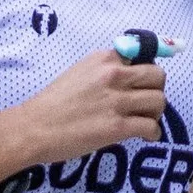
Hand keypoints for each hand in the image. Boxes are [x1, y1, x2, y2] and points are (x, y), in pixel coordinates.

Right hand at [0, 51, 169, 181]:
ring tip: (145, 120)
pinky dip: (152, 133)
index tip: (142, 84)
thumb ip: (105, 71)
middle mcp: (113, 75)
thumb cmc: (53, 102)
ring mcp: (117, 101)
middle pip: (158, 77)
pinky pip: (151, 126)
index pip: (143, 57)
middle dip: (156, 90)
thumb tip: (130, 77)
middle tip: (146, 103)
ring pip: (158, 101)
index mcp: (104, 59)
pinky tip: (145, 135)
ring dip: (155, 112)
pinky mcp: (117, 126)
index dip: (145, 73)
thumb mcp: (80, 72)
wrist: (34, 127)